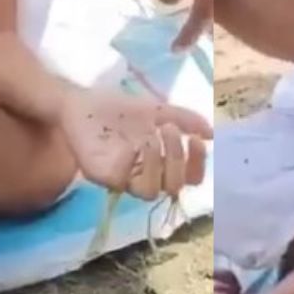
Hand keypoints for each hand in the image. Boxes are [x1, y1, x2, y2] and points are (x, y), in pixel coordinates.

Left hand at [60, 88, 212, 198]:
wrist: (82, 102)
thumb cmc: (119, 110)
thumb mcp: (158, 110)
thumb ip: (186, 119)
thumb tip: (212, 133)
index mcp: (161, 162)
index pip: (190, 178)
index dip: (198, 165)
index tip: (198, 141)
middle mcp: (145, 175)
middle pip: (174, 187)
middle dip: (178, 159)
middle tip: (170, 131)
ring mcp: (124, 178)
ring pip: (150, 192)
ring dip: (157, 164)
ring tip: (151, 138)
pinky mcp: (103, 175)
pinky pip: (123, 181)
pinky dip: (132, 163)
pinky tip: (132, 144)